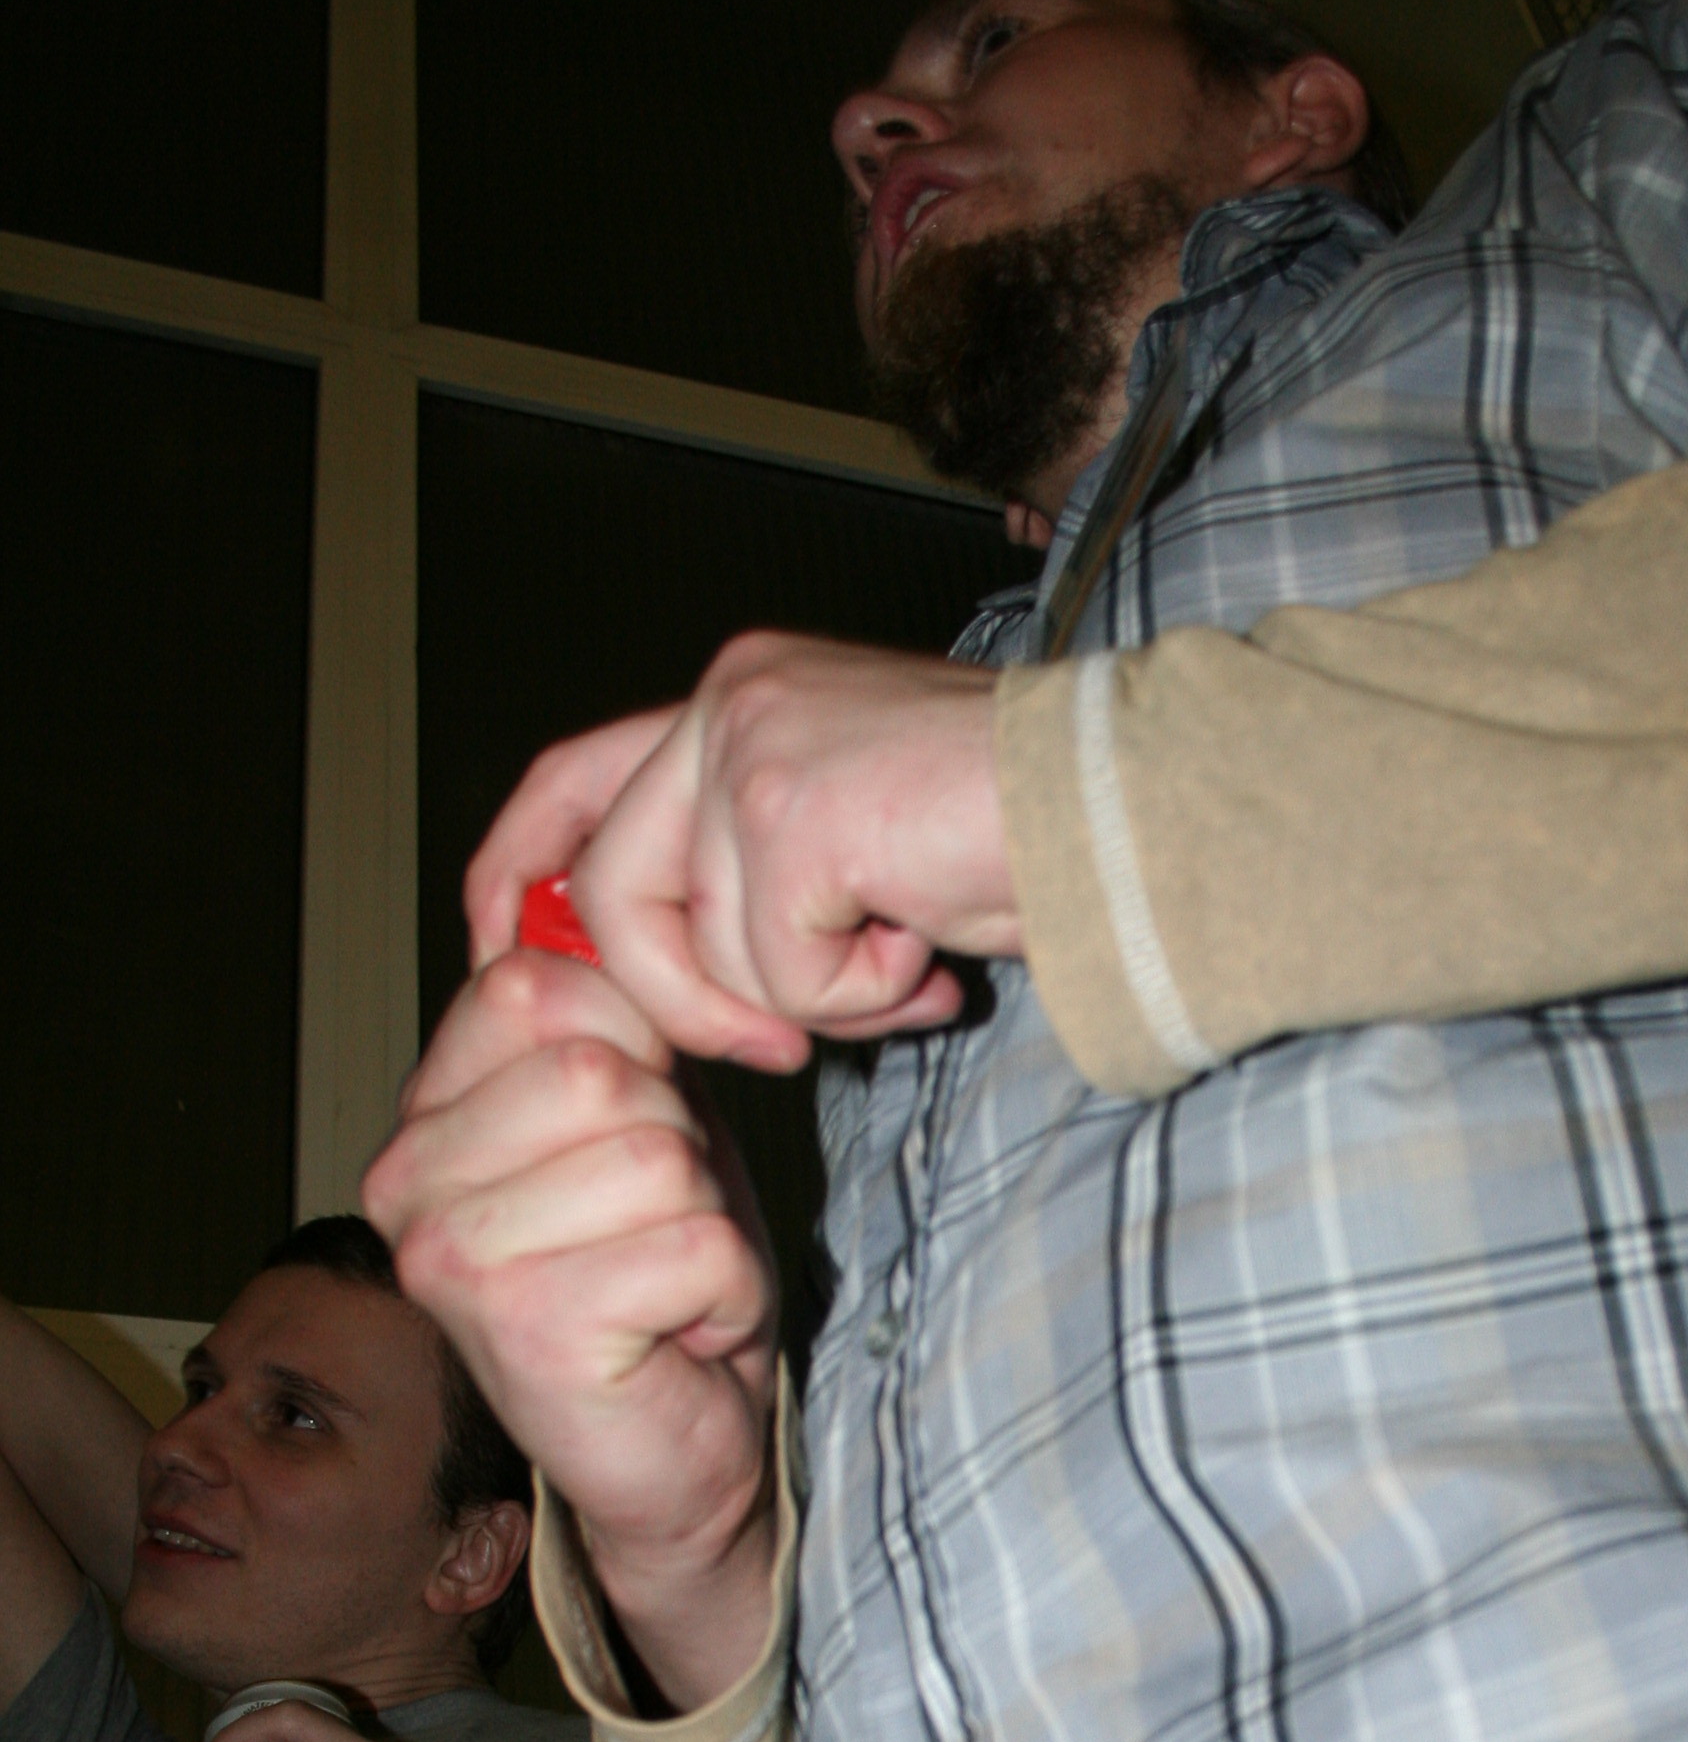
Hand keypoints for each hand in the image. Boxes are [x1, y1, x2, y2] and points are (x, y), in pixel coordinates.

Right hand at [362, 955, 779, 1709]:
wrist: (673, 1452)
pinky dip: (722, 1289)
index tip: (638, 1132)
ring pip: (656, 1156)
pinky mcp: (526, 1326)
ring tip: (661, 1282)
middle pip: (605, 1073)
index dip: (635, 1045)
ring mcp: (453, 1257)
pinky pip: (694, 1243)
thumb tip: (611, 901)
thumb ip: (606, 1018)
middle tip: (652, 1230)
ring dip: (703, 1223)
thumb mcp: (635, 1117)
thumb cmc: (655, 1277)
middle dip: (678, 1148)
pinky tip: (675, 1332)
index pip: (537, 986)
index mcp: (422, 1115)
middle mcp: (407, 1181)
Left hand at [463, 634, 1019, 1068]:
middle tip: (785, 1045)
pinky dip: (854, 996)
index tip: (500, 963)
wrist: (1133, 808)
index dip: (516, 877)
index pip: (567, 780)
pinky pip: (773, 970)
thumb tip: (685, 982)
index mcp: (740, 696)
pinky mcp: (791, 811)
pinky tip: (925, 952)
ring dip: (804, 999)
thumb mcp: (855, 846)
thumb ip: (757, 875)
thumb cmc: (1025, 834)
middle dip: (684, 1002)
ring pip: (698, 948)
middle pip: (610, 895)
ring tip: (900, 967)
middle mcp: (730, 701)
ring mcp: (754, 747)